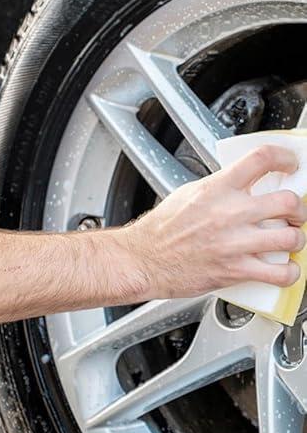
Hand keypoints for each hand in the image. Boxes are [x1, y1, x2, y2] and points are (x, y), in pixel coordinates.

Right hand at [119, 143, 306, 298]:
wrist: (141, 261)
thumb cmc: (159, 232)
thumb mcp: (186, 194)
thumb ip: (218, 188)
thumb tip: (242, 184)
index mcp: (216, 189)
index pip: (262, 159)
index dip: (285, 159)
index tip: (290, 166)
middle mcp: (229, 213)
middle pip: (289, 201)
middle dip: (297, 209)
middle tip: (291, 214)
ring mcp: (234, 243)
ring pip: (291, 238)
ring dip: (295, 239)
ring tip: (287, 241)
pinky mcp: (235, 270)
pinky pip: (280, 273)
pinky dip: (290, 273)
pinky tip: (284, 269)